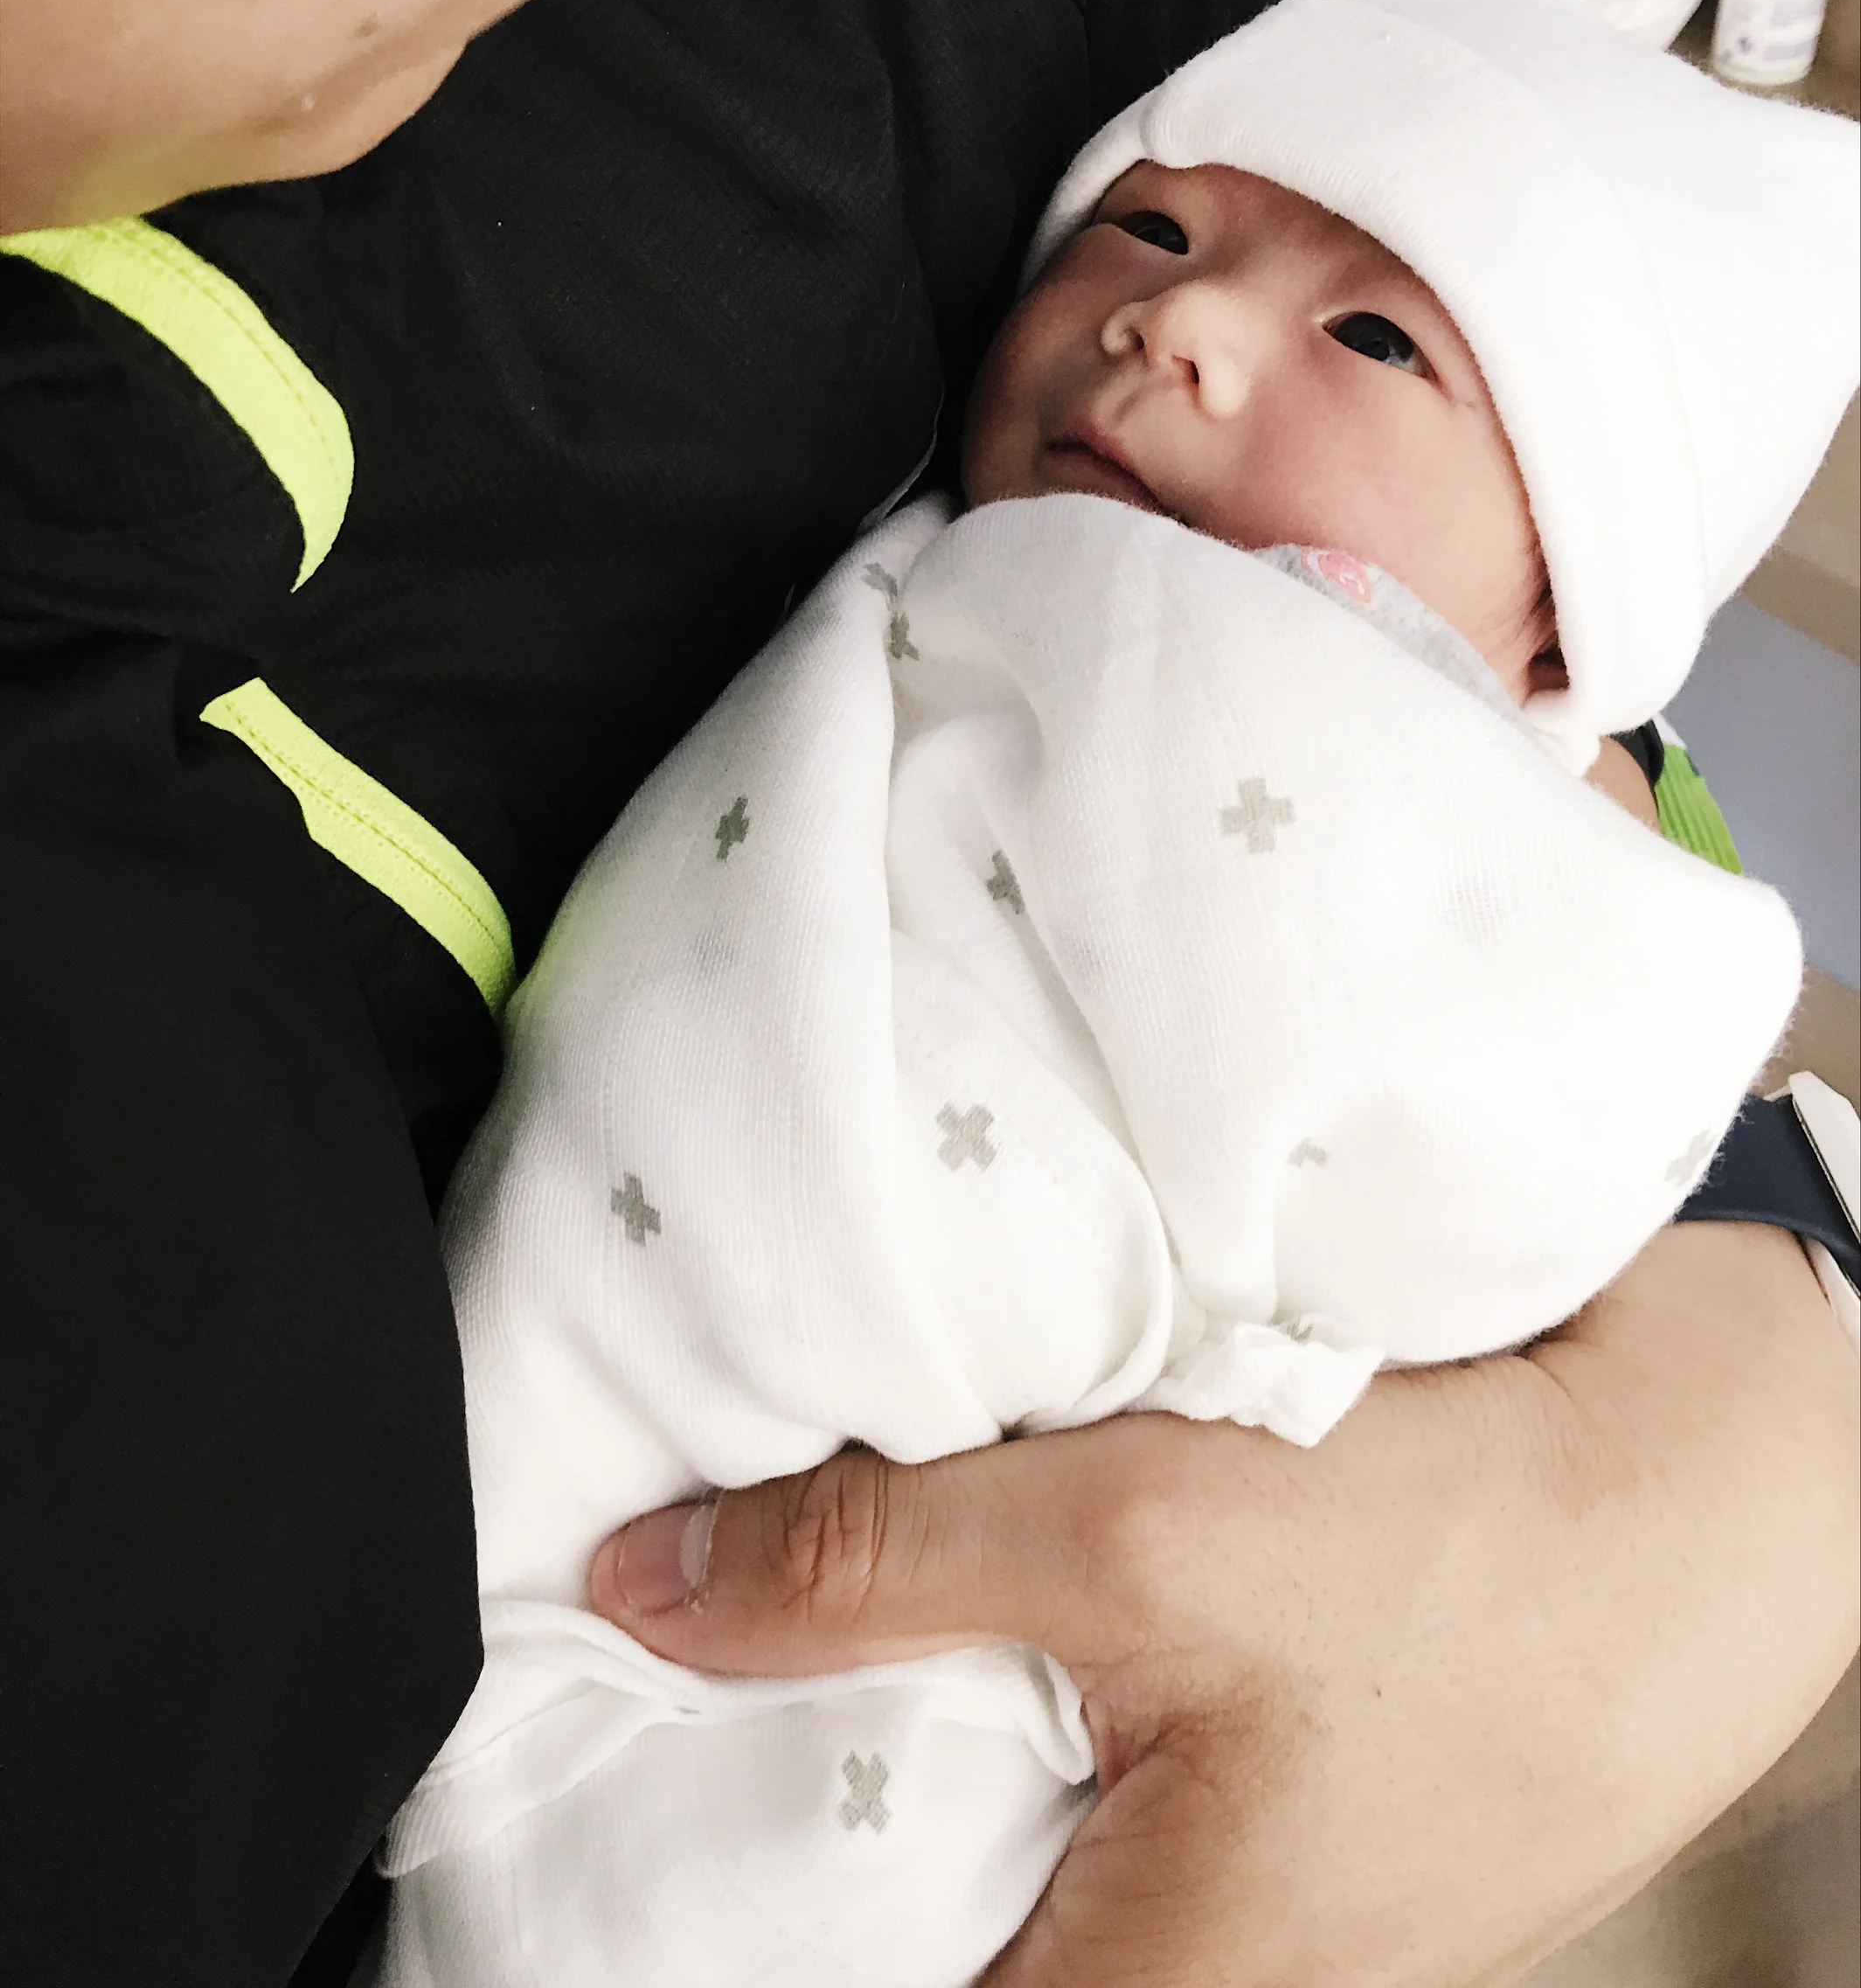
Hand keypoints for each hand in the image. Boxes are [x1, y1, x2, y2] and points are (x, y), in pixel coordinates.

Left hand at [590, 1220, 1858, 1985]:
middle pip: (915, 1920)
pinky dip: (1007, 1694)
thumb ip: (868, 1570)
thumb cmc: (1473, 1556)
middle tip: (683, 1663)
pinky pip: (1083, 1787)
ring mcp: (1244, 1916)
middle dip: (799, 1797)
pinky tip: (971, 1601)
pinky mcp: (1273, 1822)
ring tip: (814, 1612)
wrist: (1699, 1500)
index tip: (613, 1792)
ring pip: (996, 1843)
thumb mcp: (1135, 1536)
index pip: (840, 1983)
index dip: (716, 1893)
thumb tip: (646, 1590)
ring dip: (911, 1729)